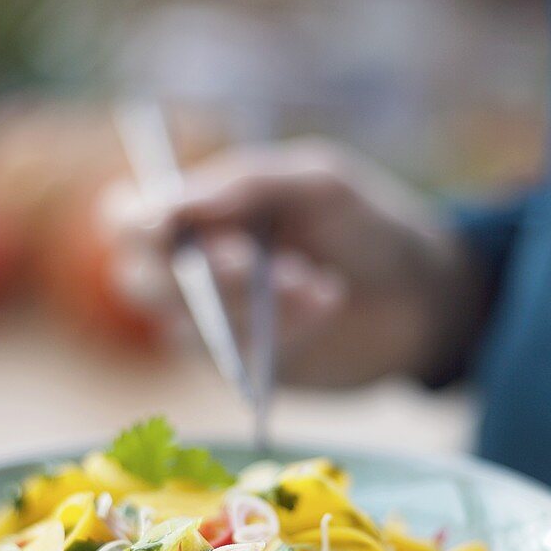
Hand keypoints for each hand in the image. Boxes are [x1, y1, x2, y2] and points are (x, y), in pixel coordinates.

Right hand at [101, 139, 487, 386]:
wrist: (424, 298)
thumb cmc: (366, 225)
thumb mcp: (319, 182)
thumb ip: (248, 184)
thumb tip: (173, 202)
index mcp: (200, 211)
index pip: (127, 219)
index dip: (133, 223)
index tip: (167, 225)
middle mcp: (193, 270)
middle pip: (141, 281)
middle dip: (196, 273)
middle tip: (253, 262)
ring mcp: (215, 325)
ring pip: (188, 324)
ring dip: (250, 303)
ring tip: (318, 280)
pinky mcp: (244, 368)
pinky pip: (232, 357)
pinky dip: (278, 329)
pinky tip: (324, 303)